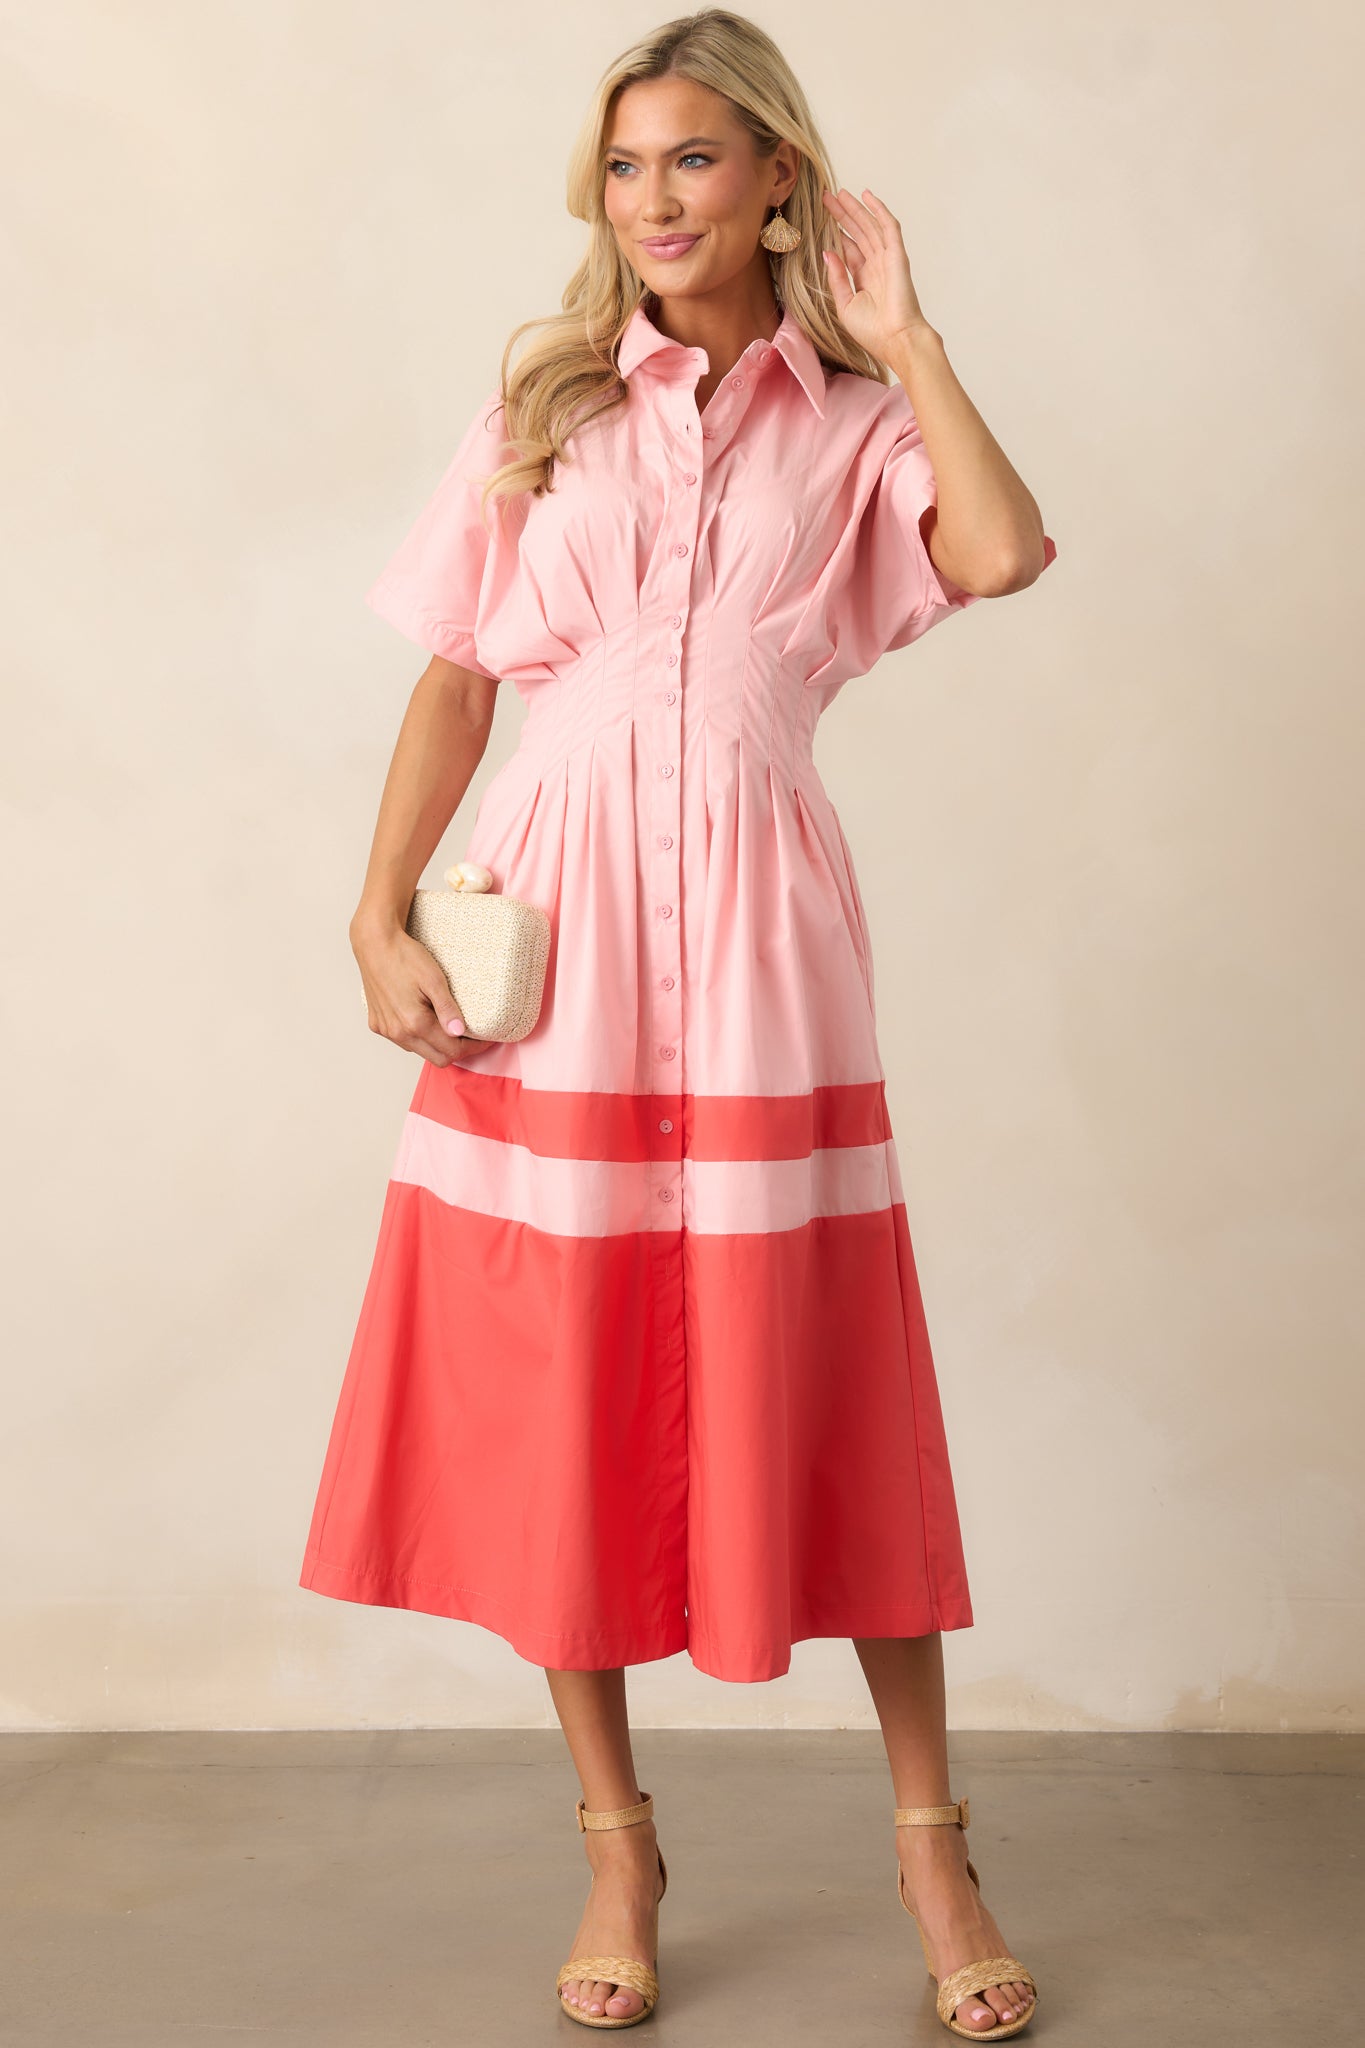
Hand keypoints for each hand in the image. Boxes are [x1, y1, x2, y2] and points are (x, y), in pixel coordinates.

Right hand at [354, 923, 495, 1065]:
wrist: (375, 944)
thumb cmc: (404, 957)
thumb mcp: (434, 979)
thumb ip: (447, 1009)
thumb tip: (459, 1032)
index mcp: (414, 1023)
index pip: (451, 1050)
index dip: (472, 1048)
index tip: (484, 1039)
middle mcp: (398, 1032)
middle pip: (437, 1058)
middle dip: (458, 1051)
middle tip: (471, 1037)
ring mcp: (386, 1030)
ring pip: (420, 1051)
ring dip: (437, 1045)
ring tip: (449, 1026)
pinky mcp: (377, 1024)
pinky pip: (403, 1041)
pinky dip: (419, 1037)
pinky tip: (426, 1020)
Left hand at [820, 186, 931, 360]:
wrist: (896, 339)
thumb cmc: (873, 331)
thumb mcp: (845, 305)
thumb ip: (836, 278)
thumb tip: (827, 252)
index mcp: (864, 278)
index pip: (849, 248)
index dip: (837, 232)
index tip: (822, 218)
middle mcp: (876, 266)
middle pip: (857, 233)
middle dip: (843, 214)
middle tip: (827, 197)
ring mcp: (888, 259)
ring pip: (869, 226)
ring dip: (856, 208)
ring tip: (840, 193)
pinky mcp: (897, 255)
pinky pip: (888, 226)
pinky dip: (878, 210)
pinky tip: (866, 196)